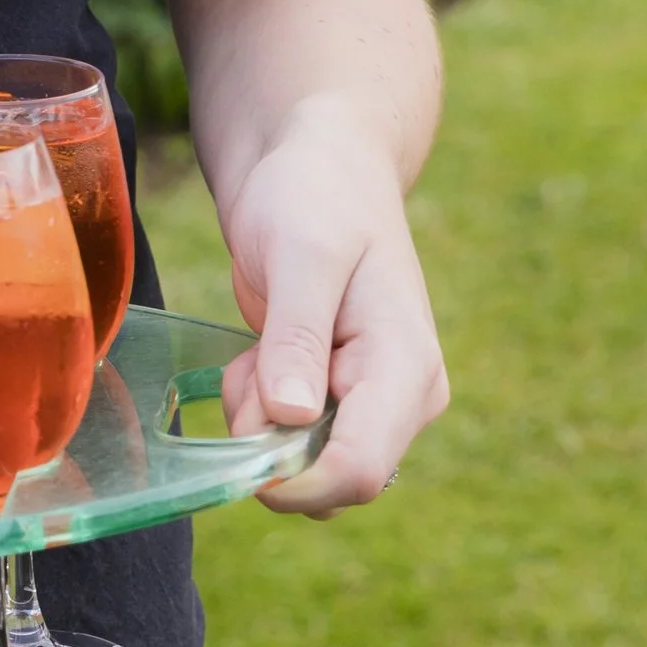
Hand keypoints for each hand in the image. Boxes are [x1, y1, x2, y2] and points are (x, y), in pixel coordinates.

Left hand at [209, 107, 448, 516]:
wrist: (318, 164)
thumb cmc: (315, 195)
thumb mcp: (301, 254)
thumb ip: (297, 336)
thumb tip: (292, 417)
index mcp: (406, 367)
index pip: (361, 469)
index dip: (295, 481)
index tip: (239, 445)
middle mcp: (402, 399)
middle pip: (332, 480)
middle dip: (270, 440)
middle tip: (250, 364)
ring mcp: (373, 403)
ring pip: (306, 467)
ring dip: (260, 422)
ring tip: (257, 347)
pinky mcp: (341, 402)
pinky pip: (292, 442)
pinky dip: (260, 409)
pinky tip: (262, 353)